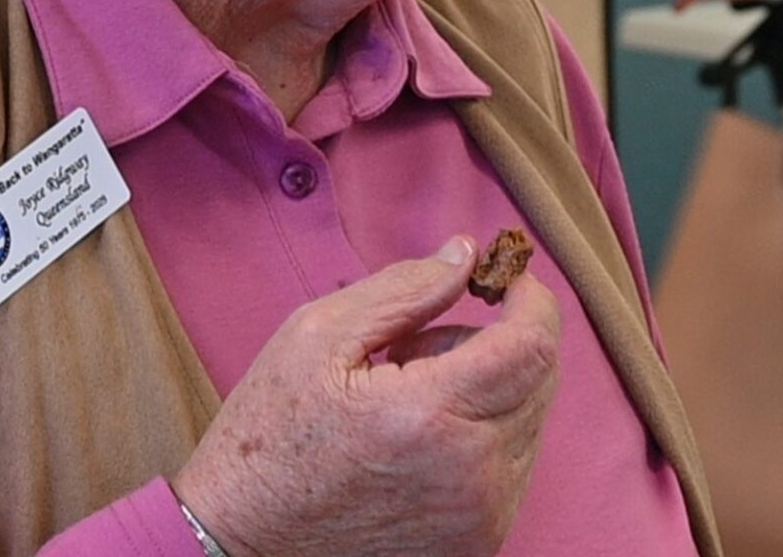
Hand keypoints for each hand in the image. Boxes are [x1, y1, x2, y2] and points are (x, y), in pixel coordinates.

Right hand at [171, 235, 561, 556]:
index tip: (503, 281)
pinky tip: (422, 444)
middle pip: (541, 379)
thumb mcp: (316, 339)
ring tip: (411, 402)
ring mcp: (481, 519)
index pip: (534, 345)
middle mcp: (470, 475)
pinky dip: (484, 439)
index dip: (531, 300)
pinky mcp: (479, 544)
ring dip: (490, 393)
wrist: (241, 548)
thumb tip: (467, 254)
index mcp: (428, 417)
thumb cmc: (268, 441)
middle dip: (499, 343)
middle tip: (422, 348)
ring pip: (530, 422)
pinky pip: (513, 467)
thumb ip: (404, 289)